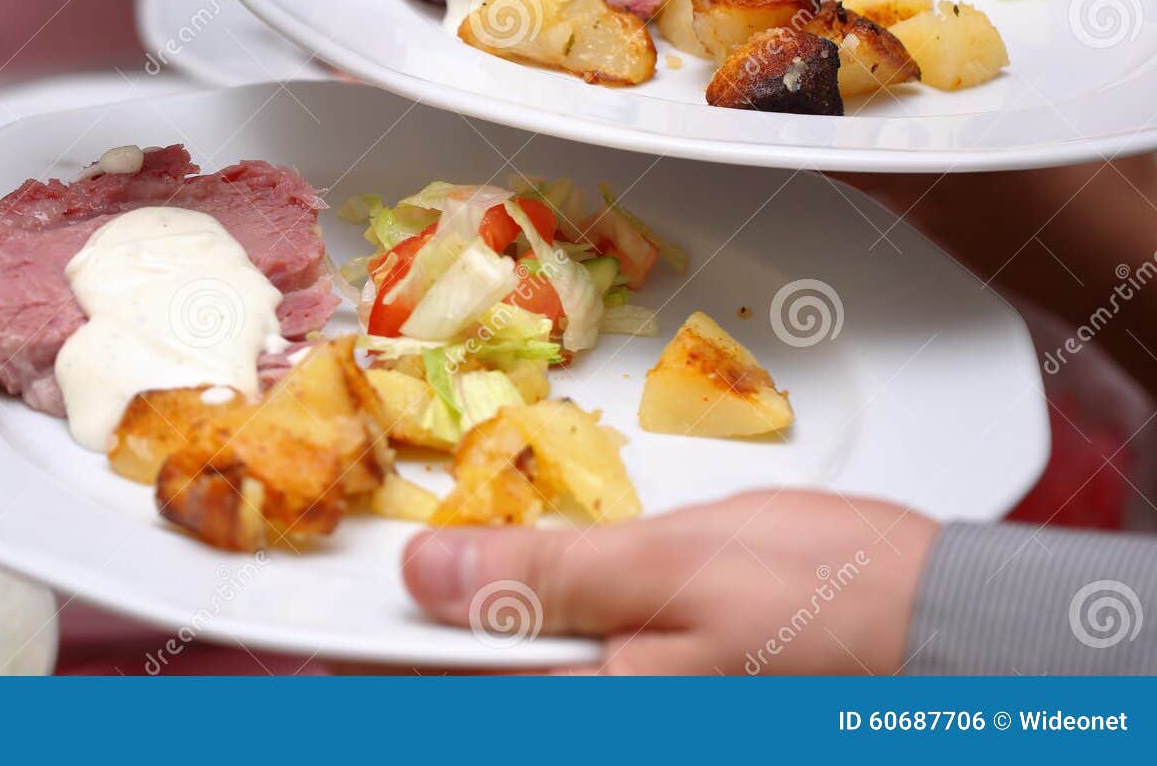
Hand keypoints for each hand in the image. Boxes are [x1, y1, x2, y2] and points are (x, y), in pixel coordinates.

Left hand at [403, 490, 937, 673]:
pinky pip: (586, 681)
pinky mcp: (676, 703)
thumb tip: (427, 574)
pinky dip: (555, 641)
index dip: (376, 652)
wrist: (950, 633)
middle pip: (484, 697)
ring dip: (491, 641)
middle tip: (420, 577)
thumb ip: (542, 579)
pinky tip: (556, 599)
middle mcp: (614, 725)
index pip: (442, 693)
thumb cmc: (830, 596)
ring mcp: (647, 717)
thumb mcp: (670, 564)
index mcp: (596, 711)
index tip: (339, 615)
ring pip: (534, 687)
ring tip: (477, 576)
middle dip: (436, 644)